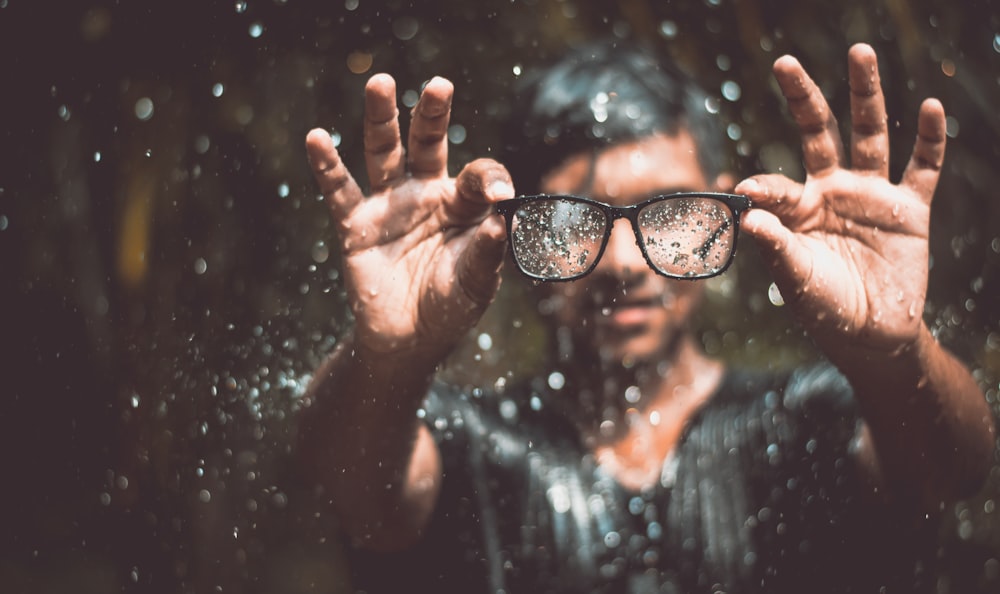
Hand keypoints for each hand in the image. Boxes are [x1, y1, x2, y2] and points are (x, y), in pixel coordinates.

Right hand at [305, 74, 512, 359]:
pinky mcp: (356, 224)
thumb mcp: (476, 283)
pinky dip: (326, 165)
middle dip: (432, 114)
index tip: (500, 195)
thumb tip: (501, 221)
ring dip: (381, 118)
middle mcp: (426, 194)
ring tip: (380, 83)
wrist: (410, 341)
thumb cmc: (451, 307)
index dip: (490, 180)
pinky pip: (339, 191)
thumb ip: (488, 253)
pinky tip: (317, 138)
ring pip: (383, 152)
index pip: (479, 177)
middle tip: (439, 85)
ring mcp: (389, 205)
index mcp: (464, 205)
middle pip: (428, 142)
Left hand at [737, 43, 944, 352]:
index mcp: (798, 210)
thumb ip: (775, 247)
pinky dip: (930, 139)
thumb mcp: (796, 279)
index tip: (745, 189)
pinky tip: (929, 106)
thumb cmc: (825, 307)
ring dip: (866, 94)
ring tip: (860, 53)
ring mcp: (871, 195)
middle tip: (784, 63)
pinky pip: (923, 168)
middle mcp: (833, 192)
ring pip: (870, 134)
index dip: (763, 187)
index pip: (777, 185)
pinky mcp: (910, 209)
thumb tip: (745, 216)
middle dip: (803, 98)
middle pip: (819, 133)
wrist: (871, 335)